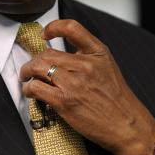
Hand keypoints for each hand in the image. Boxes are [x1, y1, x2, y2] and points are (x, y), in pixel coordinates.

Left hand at [19, 19, 154, 154]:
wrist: (128, 127)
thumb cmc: (116, 100)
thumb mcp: (107, 68)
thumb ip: (86, 57)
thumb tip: (58, 55)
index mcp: (98, 53)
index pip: (71, 28)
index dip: (53, 27)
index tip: (44, 34)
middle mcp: (85, 65)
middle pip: (47, 53)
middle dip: (34, 60)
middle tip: (31, 67)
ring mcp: (74, 83)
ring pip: (37, 68)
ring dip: (27, 73)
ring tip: (26, 78)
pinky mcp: (64, 101)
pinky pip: (36, 88)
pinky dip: (28, 88)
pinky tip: (30, 91)